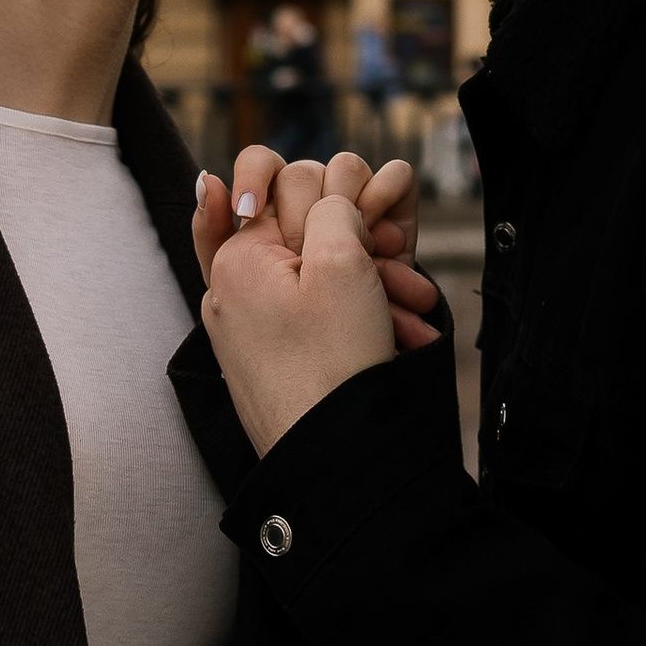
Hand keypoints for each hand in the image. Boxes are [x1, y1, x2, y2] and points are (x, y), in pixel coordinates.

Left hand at [201, 187, 404, 453]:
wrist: (334, 462)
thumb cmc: (335, 363)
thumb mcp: (343, 262)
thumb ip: (333, 206)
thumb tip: (325, 196)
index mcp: (236, 257)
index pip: (290, 183)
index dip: (341, 198)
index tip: (370, 230)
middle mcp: (232, 288)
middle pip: (306, 230)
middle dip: (362, 243)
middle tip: (398, 262)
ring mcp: (251, 325)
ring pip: (321, 277)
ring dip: (373, 285)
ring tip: (413, 316)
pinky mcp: (273, 356)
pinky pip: (317, 317)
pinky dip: (357, 318)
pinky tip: (399, 335)